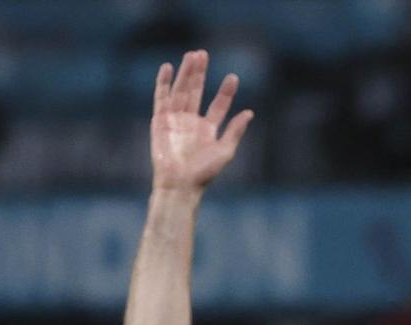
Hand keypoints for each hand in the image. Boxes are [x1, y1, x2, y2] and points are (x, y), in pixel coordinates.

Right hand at [151, 50, 253, 195]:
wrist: (180, 184)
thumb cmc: (203, 173)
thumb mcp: (225, 151)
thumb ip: (235, 130)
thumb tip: (250, 112)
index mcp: (208, 130)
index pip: (218, 105)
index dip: (225, 92)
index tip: (233, 77)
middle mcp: (191, 122)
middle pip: (197, 92)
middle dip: (200, 74)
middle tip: (204, 54)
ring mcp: (175, 120)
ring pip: (181, 91)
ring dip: (186, 73)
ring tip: (192, 55)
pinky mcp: (160, 121)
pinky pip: (161, 98)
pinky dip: (163, 83)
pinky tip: (168, 68)